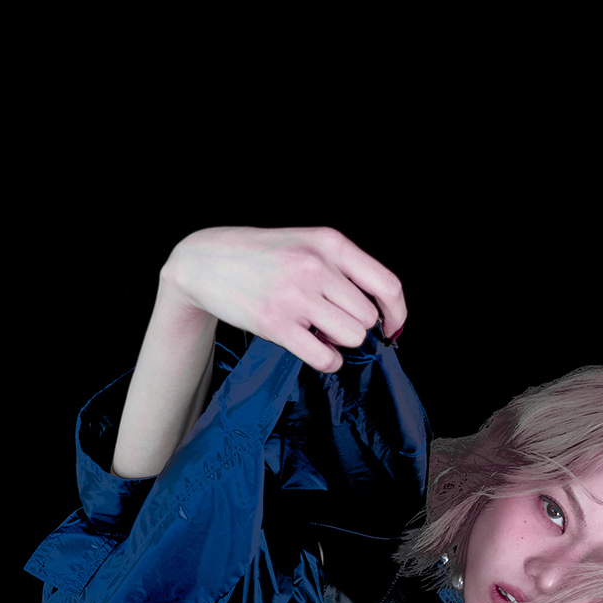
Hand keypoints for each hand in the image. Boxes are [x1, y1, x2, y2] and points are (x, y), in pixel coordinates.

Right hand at [161, 225, 406, 372]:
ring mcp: (296, 295)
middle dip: (355, 326)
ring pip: (351, 337)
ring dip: (340, 342)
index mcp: (330, 243)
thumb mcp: (307, 244)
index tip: (391, 327)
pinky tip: (314, 349)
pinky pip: (325, 357)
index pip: (386, 285)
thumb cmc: (263, 256)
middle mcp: (316, 266)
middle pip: (367, 317)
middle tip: (330, 321)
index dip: (396, 313)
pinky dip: (327, 360)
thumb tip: (379, 313)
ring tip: (318, 331)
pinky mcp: (276, 323)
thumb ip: (343, 269)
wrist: (206, 260)